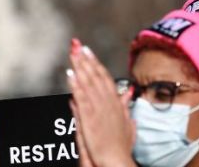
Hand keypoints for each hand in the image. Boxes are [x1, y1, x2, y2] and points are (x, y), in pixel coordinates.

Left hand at [68, 38, 135, 166]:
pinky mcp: (88, 117)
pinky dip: (75, 84)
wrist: (117, 160)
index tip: (88, 50)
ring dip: (79, 66)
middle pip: (95, 75)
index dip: (96, 63)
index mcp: (115, 103)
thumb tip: (127, 93)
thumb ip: (125, 106)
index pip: (104, 77)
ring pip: (87, 82)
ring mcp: (98, 108)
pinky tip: (70, 73)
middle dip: (85, 59)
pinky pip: (80, 96)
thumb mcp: (128, 124)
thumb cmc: (121, 146)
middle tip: (77, 44)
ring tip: (72, 52)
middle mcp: (107, 102)